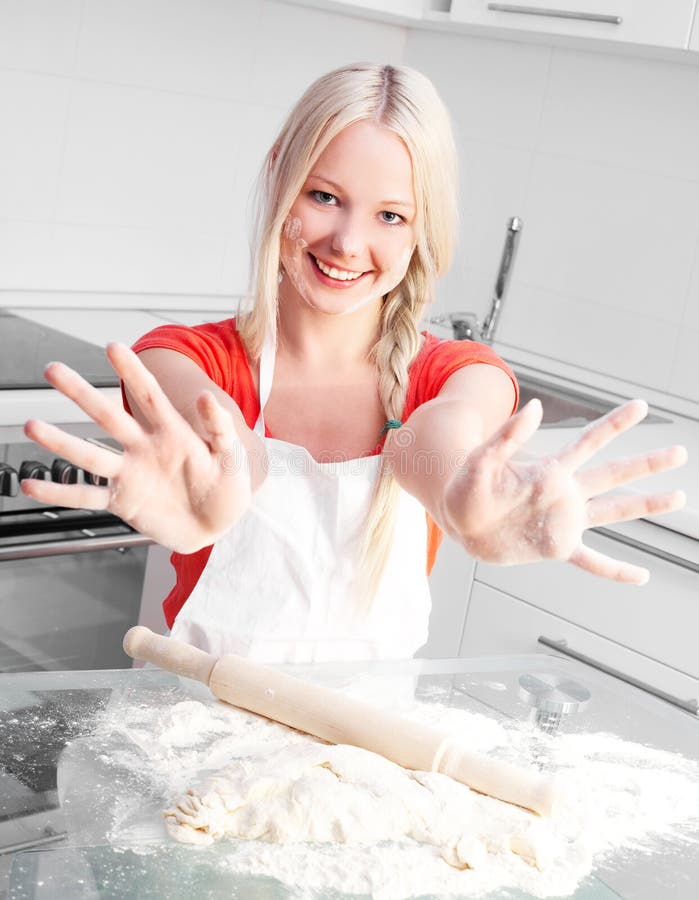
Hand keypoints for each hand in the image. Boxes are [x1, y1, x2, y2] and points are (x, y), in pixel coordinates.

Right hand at [22, 343, 257, 552]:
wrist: (217, 527)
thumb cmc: (227, 490)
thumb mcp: (232, 458)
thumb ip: (220, 429)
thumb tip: (206, 396)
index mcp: (172, 433)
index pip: (149, 395)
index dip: (132, 372)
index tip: (112, 347)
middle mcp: (144, 448)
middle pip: (108, 417)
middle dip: (81, 394)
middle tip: (53, 370)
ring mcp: (131, 474)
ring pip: (90, 455)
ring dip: (61, 441)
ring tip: (31, 426)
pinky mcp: (123, 502)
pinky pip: (86, 496)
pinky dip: (59, 494)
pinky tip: (32, 485)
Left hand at [443, 398, 686, 582]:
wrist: (458, 523)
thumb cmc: (466, 488)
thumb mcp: (482, 460)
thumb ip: (507, 436)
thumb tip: (535, 406)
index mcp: (550, 469)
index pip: (590, 441)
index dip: (615, 423)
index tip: (640, 405)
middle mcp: (565, 493)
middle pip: (615, 474)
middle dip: (647, 462)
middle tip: (681, 452)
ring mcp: (564, 521)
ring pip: (614, 512)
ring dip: (646, 505)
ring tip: (678, 497)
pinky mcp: (556, 548)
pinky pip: (593, 561)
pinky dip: (616, 570)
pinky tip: (641, 577)